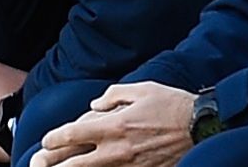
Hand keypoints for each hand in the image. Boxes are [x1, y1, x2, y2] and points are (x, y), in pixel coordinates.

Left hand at [31, 82, 196, 166]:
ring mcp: (131, 166)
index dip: (55, 139)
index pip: (74, 134)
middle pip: (78, 164)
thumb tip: (94, 106)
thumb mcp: (139, 89)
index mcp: (114, 125)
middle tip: (42, 166)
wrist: (205, 126)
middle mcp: (118, 149)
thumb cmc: (172, 104)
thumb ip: (112, 96)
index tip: (46, 141)